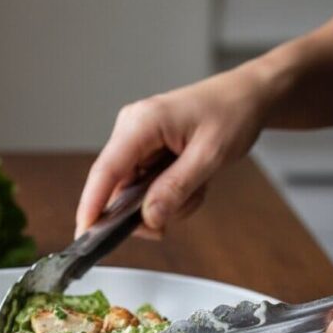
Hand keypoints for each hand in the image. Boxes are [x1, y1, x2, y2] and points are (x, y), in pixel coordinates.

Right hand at [75, 68, 272, 236]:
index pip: (105, 171)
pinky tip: (192, 182)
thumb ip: (176, 188)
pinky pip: (147, 186)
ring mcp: (137, 141)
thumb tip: (148, 218)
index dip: (91, 206)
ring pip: (134, 192)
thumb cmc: (232, 113)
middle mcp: (131, 130)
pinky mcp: (146, 150)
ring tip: (196, 186)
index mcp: (141, 123)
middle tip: (172, 219)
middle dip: (145, 210)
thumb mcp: (210, 156)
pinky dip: (170, 194)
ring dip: (165, 202)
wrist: (248, 96)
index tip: (83, 236)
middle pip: (118, 188)